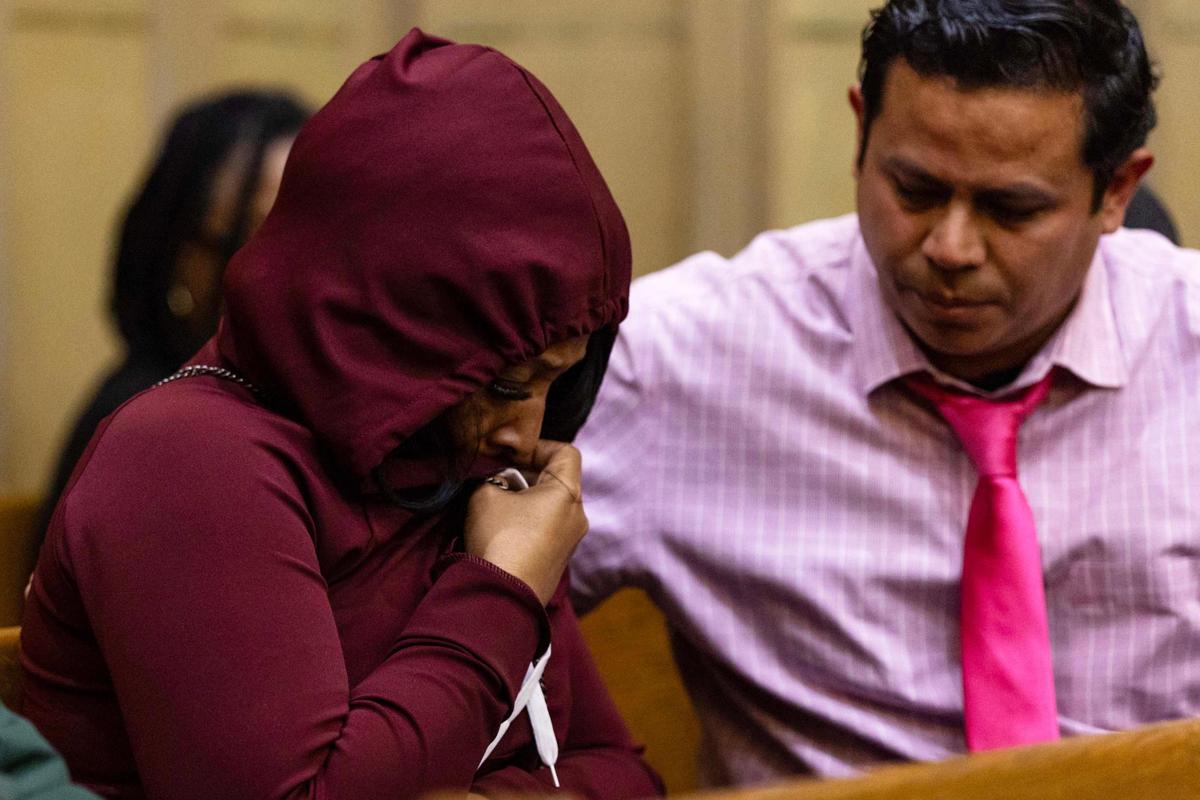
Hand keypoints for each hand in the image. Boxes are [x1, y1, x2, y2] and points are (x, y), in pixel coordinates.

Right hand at [464, 441, 586, 604]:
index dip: (538, 446)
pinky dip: (526, 523)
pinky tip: (501, 531)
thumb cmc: (499, 538)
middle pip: (557, 480)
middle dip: (526, 475)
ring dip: (525, 501)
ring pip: (550, 507)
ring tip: (495, 506)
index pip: (566, 453)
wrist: (502, 597)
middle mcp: (577, 516)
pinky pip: (545, 530)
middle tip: (497, 479)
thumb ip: (492, 478)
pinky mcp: (558, 562)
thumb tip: (496, 482)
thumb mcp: (485, 494)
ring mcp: (571, 541)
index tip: (511, 456)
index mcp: (568, 493)